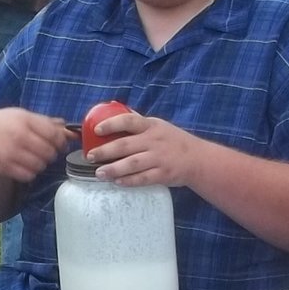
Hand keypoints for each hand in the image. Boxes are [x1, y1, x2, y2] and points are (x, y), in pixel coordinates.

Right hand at [0, 108, 71, 183]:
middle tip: (43, 152)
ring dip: (40, 164)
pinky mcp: (5, 167)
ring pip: (40, 165)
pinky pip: (29, 175)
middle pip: (49, 152)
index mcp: (24, 118)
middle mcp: (18, 134)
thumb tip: (70, 131)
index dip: (60, 142)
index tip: (59, 145)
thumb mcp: (20, 116)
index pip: (54, 134)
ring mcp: (11, 151)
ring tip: (31, 159)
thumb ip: (45, 122)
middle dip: (50, 154)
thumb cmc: (0, 124)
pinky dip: (30, 173)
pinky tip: (23, 166)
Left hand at [85, 110, 207, 187]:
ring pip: (132, 164)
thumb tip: (114, 107)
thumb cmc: (174, 141)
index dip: (111, 124)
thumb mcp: (159, 126)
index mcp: (151, 126)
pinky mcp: (163, 174)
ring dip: (114, 169)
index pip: (129, 121)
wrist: (198, 159)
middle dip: (105, 151)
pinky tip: (117, 182)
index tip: (97, 130)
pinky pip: (143, 178)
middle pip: (126, 145)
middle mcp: (154, 141)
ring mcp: (159, 159)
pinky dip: (129, 181)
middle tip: (90, 156)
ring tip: (99, 173)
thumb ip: (138, 121)